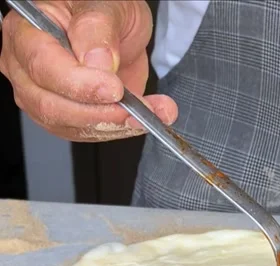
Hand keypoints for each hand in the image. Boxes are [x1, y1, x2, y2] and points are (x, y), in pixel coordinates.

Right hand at [0, 0, 177, 140]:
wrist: (118, 27)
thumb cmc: (102, 7)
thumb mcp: (104, 4)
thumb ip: (96, 28)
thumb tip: (97, 62)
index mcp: (27, 32)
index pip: (43, 67)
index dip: (78, 84)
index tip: (113, 88)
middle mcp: (28, 68)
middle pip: (51, 105)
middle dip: (97, 112)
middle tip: (131, 108)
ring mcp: (45, 96)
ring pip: (70, 126)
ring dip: (114, 126)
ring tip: (147, 114)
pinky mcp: (68, 117)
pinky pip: (89, 133)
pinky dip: (121, 131)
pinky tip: (143, 118)